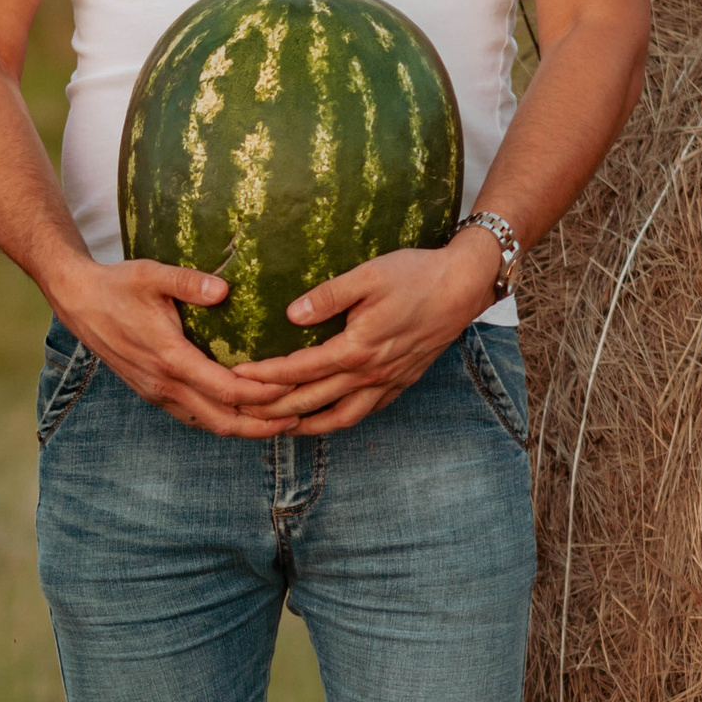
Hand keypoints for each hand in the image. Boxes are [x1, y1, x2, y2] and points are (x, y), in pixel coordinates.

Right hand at [50, 258, 298, 440]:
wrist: (78, 301)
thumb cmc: (117, 285)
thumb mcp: (151, 274)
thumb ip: (188, 282)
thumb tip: (224, 289)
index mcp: (171, 359)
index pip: (227, 390)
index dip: (263, 394)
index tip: (293, 387)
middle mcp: (164, 385)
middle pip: (223, 421)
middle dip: (262, 425)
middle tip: (299, 418)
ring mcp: (157, 393)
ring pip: (208, 424)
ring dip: (244, 428)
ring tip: (278, 421)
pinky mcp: (153, 392)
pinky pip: (194, 417)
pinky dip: (222, 420)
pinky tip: (241, 413)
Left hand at [229, 230, 502, 434]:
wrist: (465, 287)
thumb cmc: (416, 275)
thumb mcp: (368, 275)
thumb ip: (328, 296)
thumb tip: (290, 315)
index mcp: (356, 348)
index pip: (299, 370)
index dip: (264, 376)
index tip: (236, 378)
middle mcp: (370, 374)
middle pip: (311, 402)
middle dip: (272, 410)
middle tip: (242, 411)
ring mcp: (387, 382)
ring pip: (339, 417)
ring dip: (305, 425)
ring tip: (277, 427)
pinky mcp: (401, 382)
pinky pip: (365, 412)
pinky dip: (338, 420)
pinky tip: (324, 417)